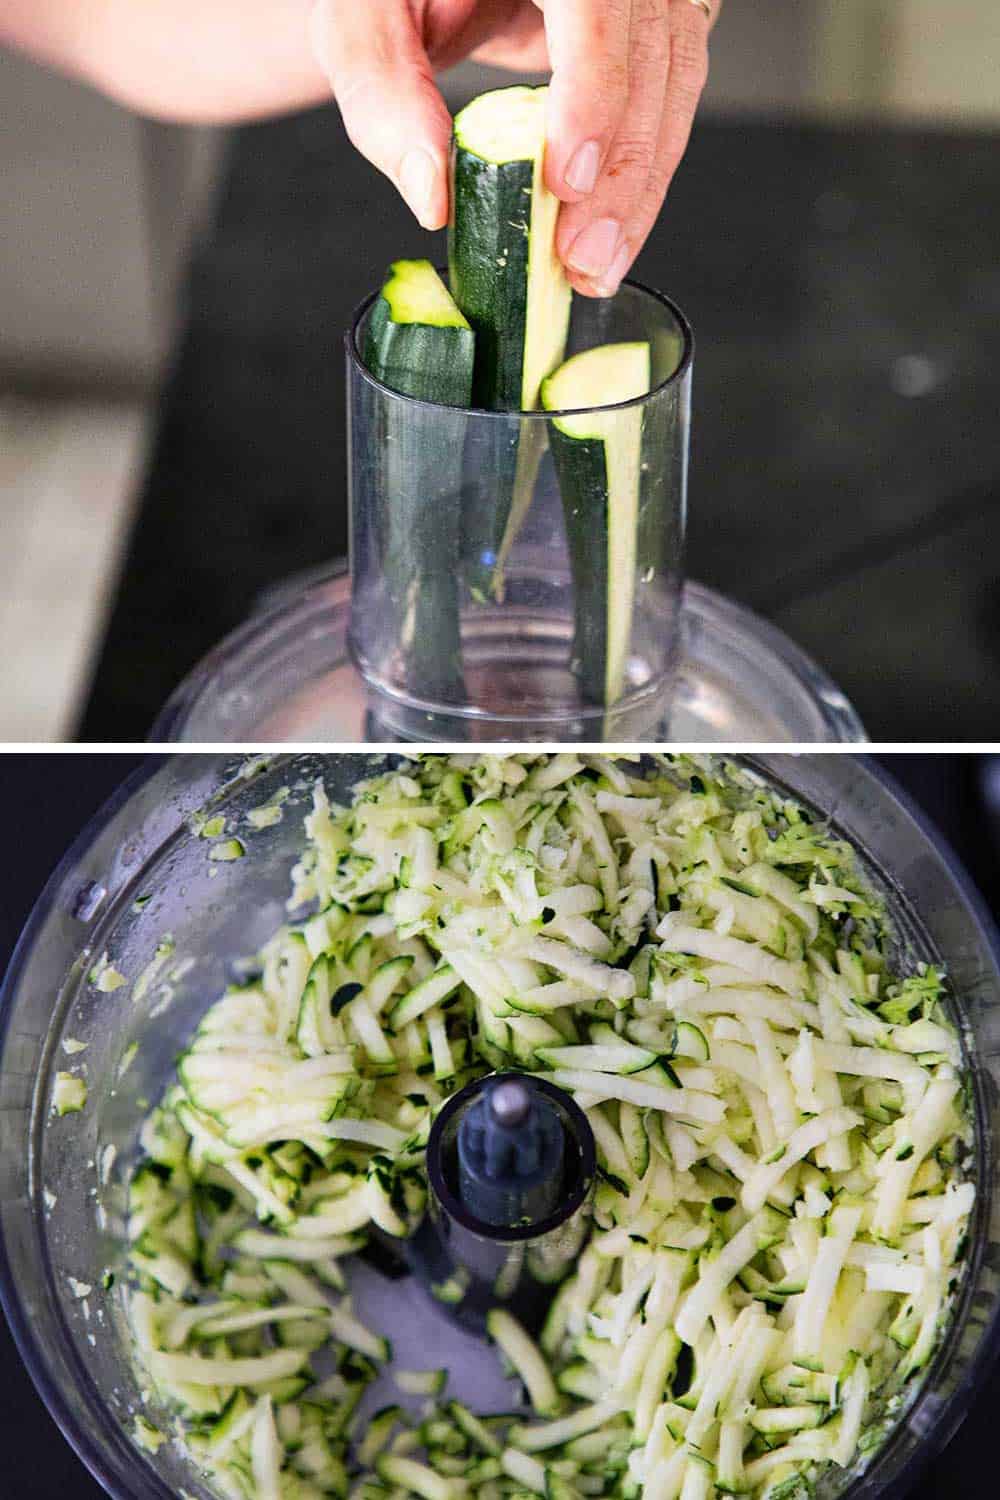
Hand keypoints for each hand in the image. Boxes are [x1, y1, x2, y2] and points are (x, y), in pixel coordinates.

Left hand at [310, 0, 719, 296]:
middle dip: (621, 170)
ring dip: (641, 185)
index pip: (593, 4)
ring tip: (597, 265)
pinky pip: (670, 91)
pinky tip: (611, 227)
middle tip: (582, 258)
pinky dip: (642, 167)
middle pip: (650, 51)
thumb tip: (431, 195)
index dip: (590, 93)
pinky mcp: (651, 18)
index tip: (568, 179)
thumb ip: (383, 92)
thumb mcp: (362, 14)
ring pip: (676, 80)